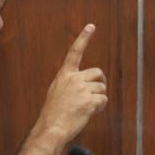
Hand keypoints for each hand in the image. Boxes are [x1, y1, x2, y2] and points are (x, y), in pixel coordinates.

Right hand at [39, 24, 107, 140]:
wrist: (51, 129)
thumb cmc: (53, 114)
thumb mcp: (57, 92)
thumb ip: (70, 84)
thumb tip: (85, 84)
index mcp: (64, 75)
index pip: (74, 53)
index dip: (83, 38)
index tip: (91, 26)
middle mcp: (74, 79)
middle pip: (98, 73)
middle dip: (100, 83)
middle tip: (94, 95)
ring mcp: (82, 89)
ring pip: (102, 88)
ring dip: (99, 98)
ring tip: (86, 108)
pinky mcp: (90, 101)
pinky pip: (103, 100)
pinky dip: (100, 107)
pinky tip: (89, 113)